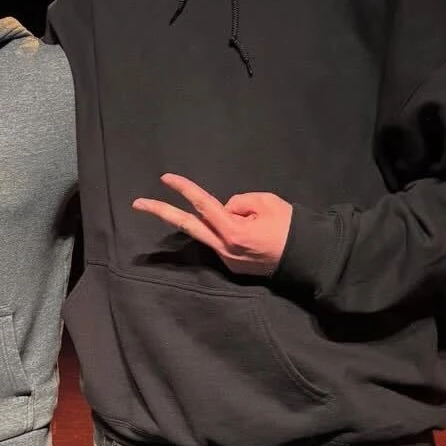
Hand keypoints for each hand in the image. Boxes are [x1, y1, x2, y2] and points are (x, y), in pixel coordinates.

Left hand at [132, 174, 291, 276]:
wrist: (307, 257)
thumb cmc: (289, 226)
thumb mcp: (265, 202)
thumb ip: (237, 203)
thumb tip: (224, 210)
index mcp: (232, 230)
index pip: (202, 204)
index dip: (183, 189)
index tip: (165, 179)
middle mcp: (224, 248)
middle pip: (186, 226)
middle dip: (161, 212)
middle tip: (137, 203)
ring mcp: (226, 260)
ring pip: (208, 233)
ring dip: (212, 221)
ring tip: (247, 220)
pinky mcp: (231, 267)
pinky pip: (222, 242)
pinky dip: (227, 232)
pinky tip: (251, 235)